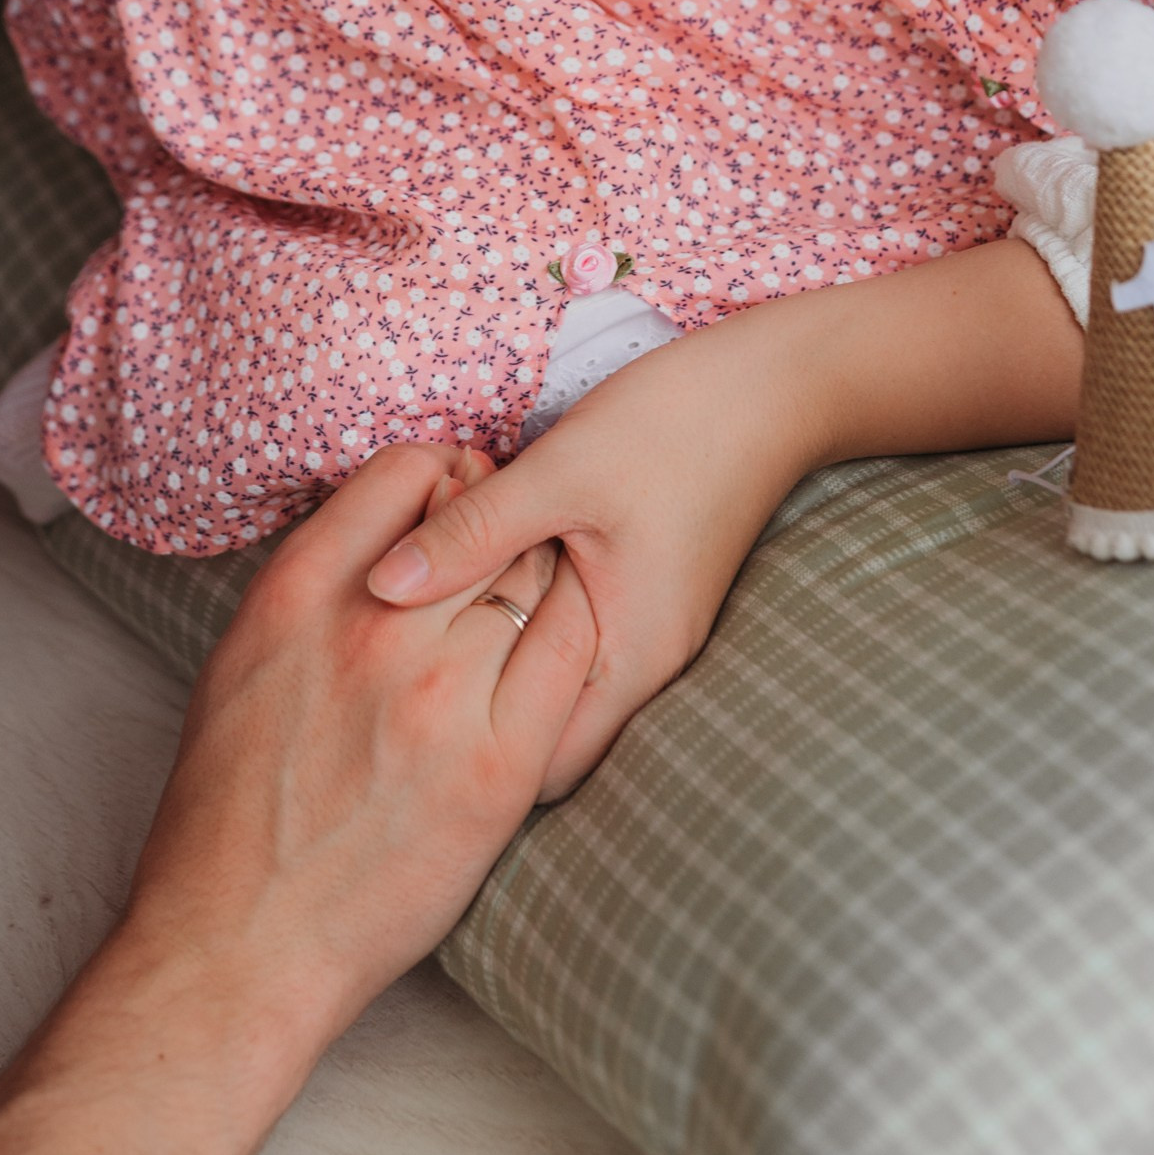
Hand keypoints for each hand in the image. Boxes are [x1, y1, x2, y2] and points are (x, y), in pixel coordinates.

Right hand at [0, 443, 596, 1154]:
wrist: (240, 945)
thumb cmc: (228, 813)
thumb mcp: (242, 662)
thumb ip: (312, 588)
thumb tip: (386, 538)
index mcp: (298, 592)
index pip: (406, 471)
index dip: (447, 473)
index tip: (461, 493)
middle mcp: (374, 627)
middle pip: (481, 516)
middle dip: (503, 517)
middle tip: (512, 539)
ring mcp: (441, 697)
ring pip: (533, 579)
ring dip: (542, 576)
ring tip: (535, 596)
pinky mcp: (500, 768)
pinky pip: (569, 654)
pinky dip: (575, 631)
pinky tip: (564, 642)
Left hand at [363, 245, 1082, 800]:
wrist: (771, 386)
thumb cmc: (670, 424)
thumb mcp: (559, 473)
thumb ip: (472, 531)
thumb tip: (382, 585)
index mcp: (629, 657)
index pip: (542, 767)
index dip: (468, 759)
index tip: (401, 731)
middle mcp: (646, 666)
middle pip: (547, 739)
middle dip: (480, 723)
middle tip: (401, 690)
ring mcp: (650, 635)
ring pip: (559, 693)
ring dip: (504, 670)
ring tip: (432, 640)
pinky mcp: (647, 600)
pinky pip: (577, 648)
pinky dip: (530, 632)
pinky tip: (487, 589)